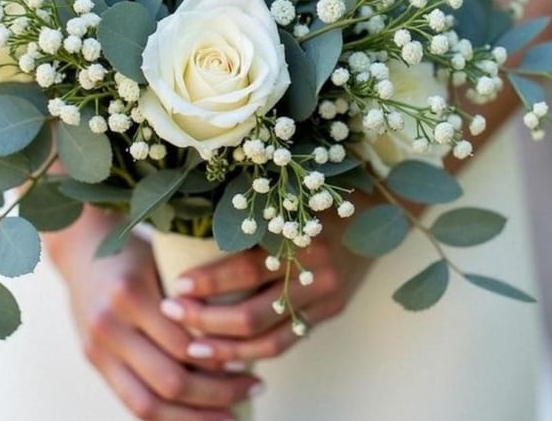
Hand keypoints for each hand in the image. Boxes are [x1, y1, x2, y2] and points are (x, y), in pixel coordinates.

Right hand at [45, 208, 260, 419]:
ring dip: (193, 418)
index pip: (184, 346)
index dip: (221, 364)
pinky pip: (131, 402)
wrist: (81, 247)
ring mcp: (96, 348)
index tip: (251, 367)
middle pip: (168, 381)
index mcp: (130, 294)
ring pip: (147, 405)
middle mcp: (108, 325)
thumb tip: (239, 340)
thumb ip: (191, 298)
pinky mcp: (92, 361)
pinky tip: (195, 416)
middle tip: (252, 389)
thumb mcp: (165, 260)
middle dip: (215, 395)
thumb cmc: (136, 250)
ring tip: (230, 415)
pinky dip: (166, 416)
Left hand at [158, 212, 370, 364]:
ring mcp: (326, 298)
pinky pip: (288, 341)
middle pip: (252, 314)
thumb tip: (191, 237)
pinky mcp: (331, 312)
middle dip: (206, 320)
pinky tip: (229, 355)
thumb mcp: (284, 200)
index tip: (177, 285)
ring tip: (192, 348)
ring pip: (269, 340)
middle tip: (173, 314)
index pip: (245, 269)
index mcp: (300, 238)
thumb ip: (249, 220)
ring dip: (226, 349)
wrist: (378, 210)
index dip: (208, 281)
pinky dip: (255, 352)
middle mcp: (315, 273)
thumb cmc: (317, 198)